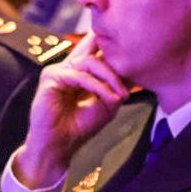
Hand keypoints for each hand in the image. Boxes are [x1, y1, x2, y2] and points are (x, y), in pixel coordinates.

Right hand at [13, 32, 129, 188]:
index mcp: (81, 71)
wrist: (59, 145)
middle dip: (113, 51)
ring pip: (90, 61)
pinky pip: (80, 76)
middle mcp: (69, 67)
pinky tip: (110, 98)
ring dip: (110, 77)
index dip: (117, 52)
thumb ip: (116, 86)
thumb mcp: (107, 104)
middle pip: (92, 46)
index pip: (98, 51)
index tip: (139, 60)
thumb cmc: (80, 127)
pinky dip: (97, 86)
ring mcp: (59, 70)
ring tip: (122, 94)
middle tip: (133, 59)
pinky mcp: (51, 77)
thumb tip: (133, 68)